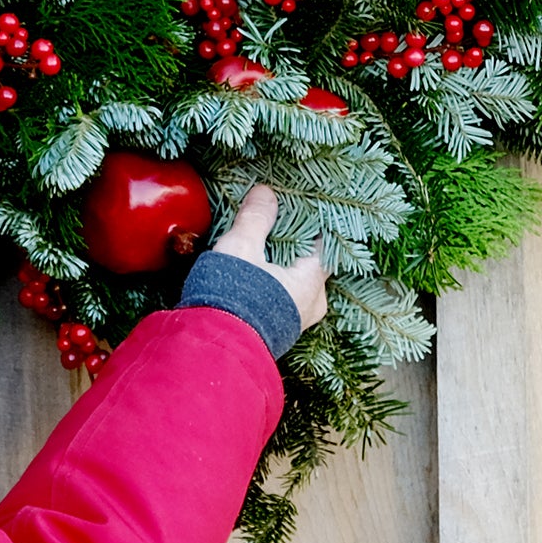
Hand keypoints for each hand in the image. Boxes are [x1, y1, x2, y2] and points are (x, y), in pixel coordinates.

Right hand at [208, 184, 327, 332]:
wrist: (214, 350)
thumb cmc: (232, 297)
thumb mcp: (241, 248)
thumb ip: (255, 218)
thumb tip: (266, 192)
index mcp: (311, 281)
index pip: (327, 244)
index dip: (317, 224)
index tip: (305, 208)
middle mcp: (311, 304)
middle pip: (312, 264)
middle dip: (296, 246)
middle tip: (279, 225)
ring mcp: (297, 322)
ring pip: (297, 284)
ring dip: (283, 266)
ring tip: (264, 248)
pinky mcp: (278, 333)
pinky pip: (284, 299)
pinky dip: (274, 283)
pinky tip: (256, 274)